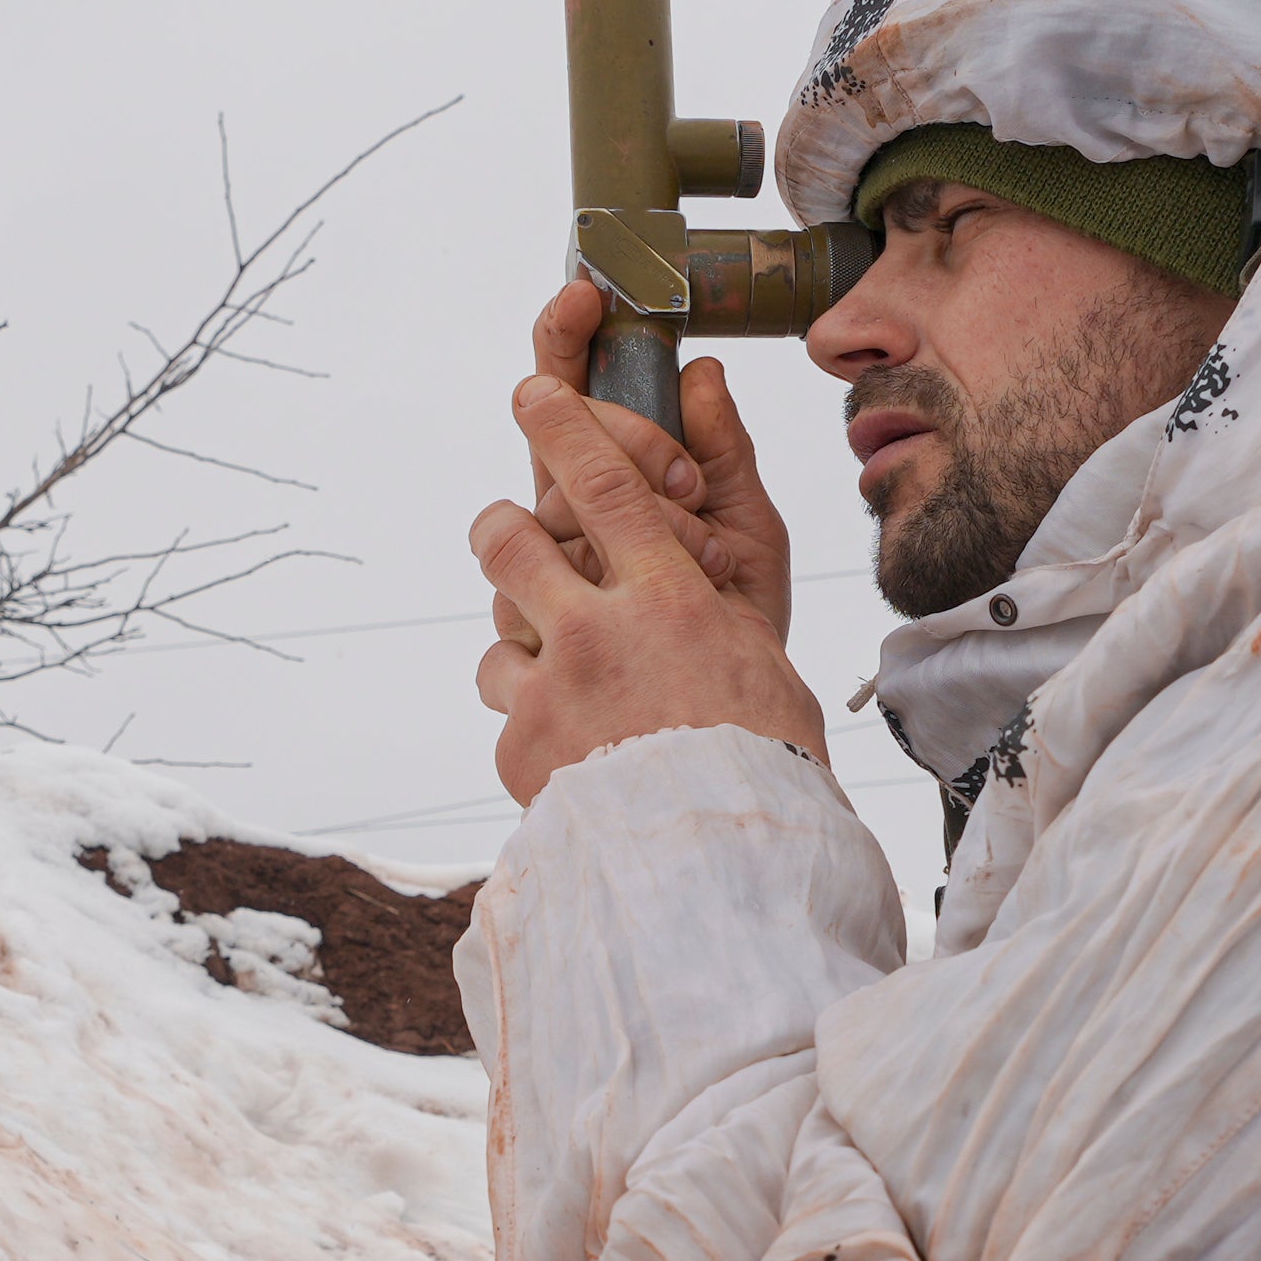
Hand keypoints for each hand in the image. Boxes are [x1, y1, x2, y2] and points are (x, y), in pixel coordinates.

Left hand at [475, 363, 833, 807]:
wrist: (719, 871)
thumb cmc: (764, 752)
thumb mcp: (763, 640)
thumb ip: (728, 543)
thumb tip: (710, 424)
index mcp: (670, 599)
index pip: (602, 482)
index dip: (562, 424)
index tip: (533, 390)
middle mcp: (597, 632)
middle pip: (511, 537)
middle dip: (504, 527)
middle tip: (515, 536)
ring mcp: (550, 692)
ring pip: (495, 627)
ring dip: (523, 642)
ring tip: (570, 682)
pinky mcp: (518, 750)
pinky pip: (506, 705)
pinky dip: (533, 718)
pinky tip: (578, 747)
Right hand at [517, 278, 791, 645]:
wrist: (726, 716)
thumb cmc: (737, 617)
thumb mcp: (751, 526)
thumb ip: (725, 452)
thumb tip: (703, 371)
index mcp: (613, 474)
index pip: (574, 387)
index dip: (568, 336)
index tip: (585, 292)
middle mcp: (567, 509)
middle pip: (562, 437)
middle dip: (636, 448)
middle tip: (690, 487)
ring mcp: (542, 564)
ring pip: (555, 507)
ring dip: (646, 528)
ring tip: (708, 569)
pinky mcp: (526, 624)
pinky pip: (541, 579)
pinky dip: (608, 592)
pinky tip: (655, 611)